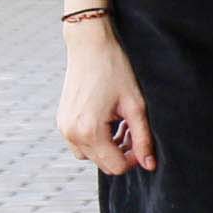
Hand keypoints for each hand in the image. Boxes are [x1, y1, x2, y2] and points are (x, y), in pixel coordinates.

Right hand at [57, 19, 156, 173]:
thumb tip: (150, 165)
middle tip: (133, 128)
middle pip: (103, 163)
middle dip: (122, 152)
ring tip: (122, 123)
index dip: (134, 159)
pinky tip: (109, 120)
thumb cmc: (115, 70)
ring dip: (109, 147)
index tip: (142, 140)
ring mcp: (64, 128)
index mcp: (89, 131)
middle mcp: (72, 134)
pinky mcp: (62, 121)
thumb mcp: (135, 106)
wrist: (89, 46)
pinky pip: (81, 143)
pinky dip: (96, 139)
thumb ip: (143, 138)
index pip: (116, 166)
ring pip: (92, 155)